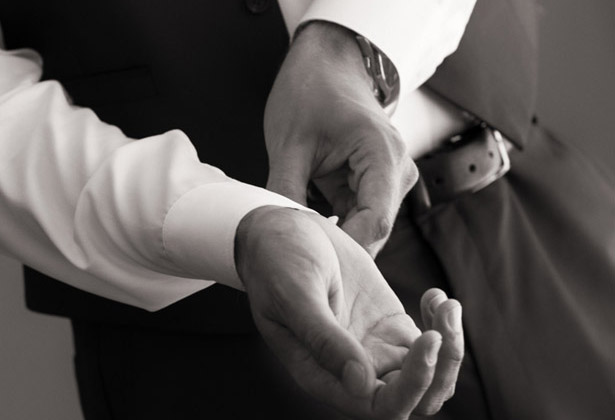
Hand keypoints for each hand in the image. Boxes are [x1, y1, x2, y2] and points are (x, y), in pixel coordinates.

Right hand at [235, 206, 463, 417]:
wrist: (282, 233)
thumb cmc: (276, 262)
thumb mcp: (294, 294)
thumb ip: (323, 339)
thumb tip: (360, 385)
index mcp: (323, 374)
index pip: (379, 406)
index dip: (412, 385)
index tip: (428, 339)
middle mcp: (351, 370)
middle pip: (414, 399)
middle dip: (441, 370)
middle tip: (444, 321)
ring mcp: (373, 348)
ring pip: (428, 375)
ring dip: (450, 349)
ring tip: (446, 305)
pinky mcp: (388, 325)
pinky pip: (428, 343)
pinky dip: (442, 324)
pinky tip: (434, 297)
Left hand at [264, 22, 417, 256]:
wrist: (328, 68)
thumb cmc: (311, 94)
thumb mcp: (289, 144)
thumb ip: (285, 192)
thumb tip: (280, 236)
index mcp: (383, 155)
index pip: (375, 223)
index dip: (344, 250)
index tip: (309, 260)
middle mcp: (397, 171)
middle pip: (374, 232)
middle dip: (338, 249)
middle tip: (298, 259)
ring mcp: (391, 179)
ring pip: (367, 230)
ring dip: (336, 240)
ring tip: (299, 243)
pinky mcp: (378, 185)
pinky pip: (360, 219)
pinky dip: (336, 228)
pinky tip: (310, 228)